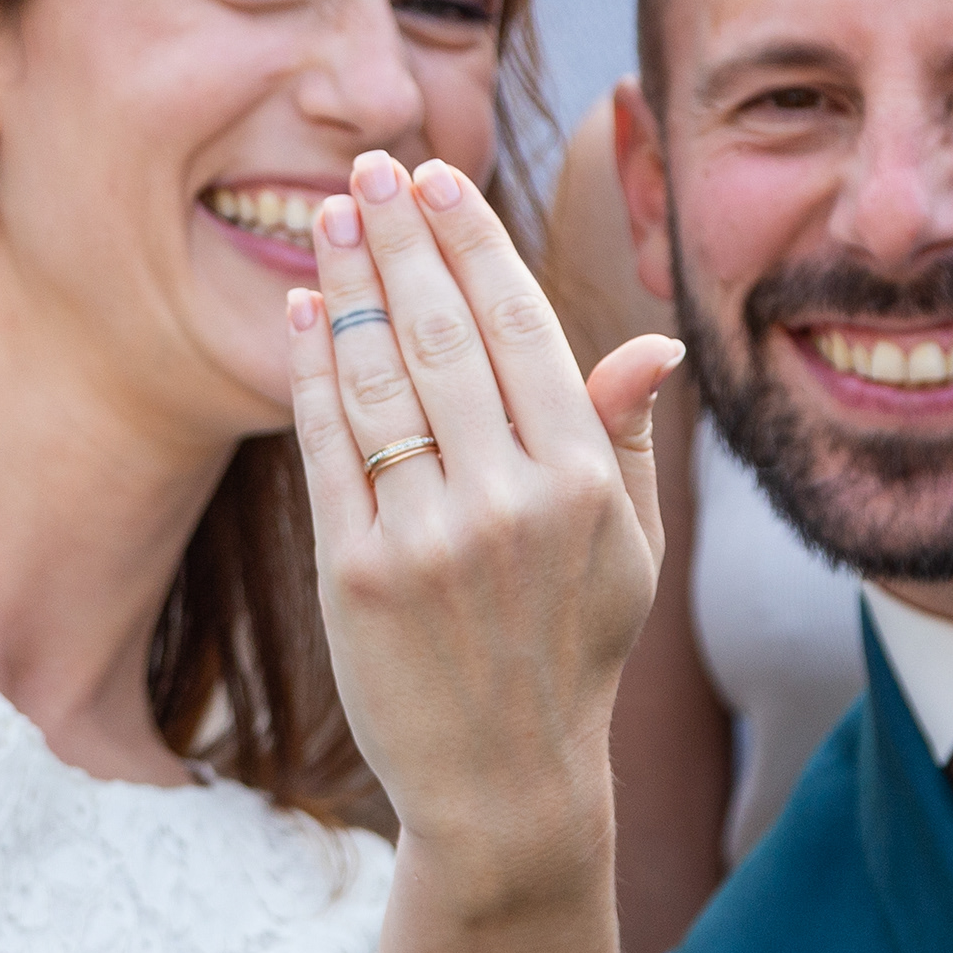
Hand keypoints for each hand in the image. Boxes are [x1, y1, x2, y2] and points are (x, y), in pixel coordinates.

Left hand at [286, 150, 676, 872]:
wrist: (504, 784)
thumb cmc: (570, 654)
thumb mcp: (629, 550)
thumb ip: (623, 438)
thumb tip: (650, 341)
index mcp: (584, 481)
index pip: (521, 328)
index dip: (473, 243)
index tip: (438, 181)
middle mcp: (509, 500)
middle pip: (444, 334)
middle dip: (400, 238)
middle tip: (368, 168)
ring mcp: (429, 537)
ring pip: (380, 379)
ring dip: (349, 285)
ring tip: (327, 219)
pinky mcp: (357, 575)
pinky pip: (328, 447)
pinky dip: (311, 371)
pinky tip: (303, 314)